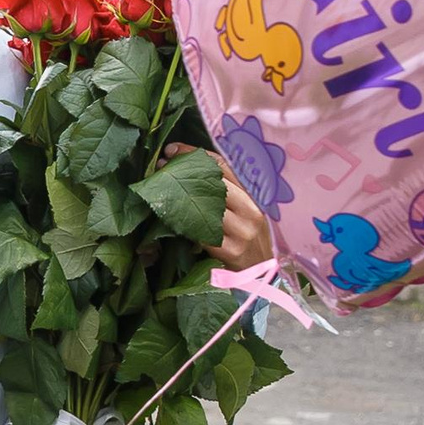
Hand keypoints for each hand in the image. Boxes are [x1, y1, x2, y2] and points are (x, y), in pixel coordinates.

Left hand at [165, 144, 275, 273]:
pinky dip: (184, 221)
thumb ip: (229, 195)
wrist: (262, 275)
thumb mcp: (246, 214)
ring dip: (180, 194)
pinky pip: (200, 230)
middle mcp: (250, 211)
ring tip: (161, 186)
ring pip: (206, 205)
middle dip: (184, 170)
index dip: (196, 154)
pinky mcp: (229, 250)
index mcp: (254, 197)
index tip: (173, 149)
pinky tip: (169, 214)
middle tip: (161, 165)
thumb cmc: (249, 241)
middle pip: (213, 181)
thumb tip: (195, 171)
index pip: (224, 166)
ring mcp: (241, 231)